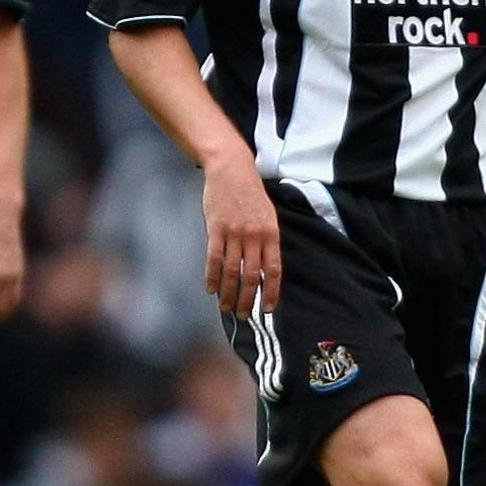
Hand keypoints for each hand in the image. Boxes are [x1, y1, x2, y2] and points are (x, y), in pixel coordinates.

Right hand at [202, 153, 280, 313]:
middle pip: (252, 276)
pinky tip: (211, 289)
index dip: (272, 292)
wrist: (231, 169)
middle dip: (248, 300)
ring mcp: (234, 233)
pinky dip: (212, 277)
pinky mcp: (216, 229)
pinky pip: (214, 259)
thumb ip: (266, 241)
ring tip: (226, 308)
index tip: (268, 309)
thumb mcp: (267, 215)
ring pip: (232, 271)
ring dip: (229, 293)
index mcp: (271, 233)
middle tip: (244, 315)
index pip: (274, 271)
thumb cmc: (250, 193)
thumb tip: (264, 270)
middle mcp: (254, 236)